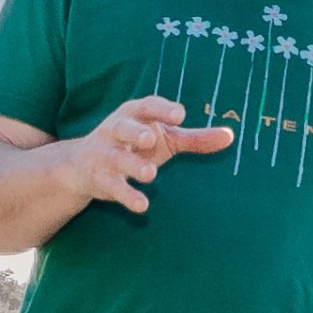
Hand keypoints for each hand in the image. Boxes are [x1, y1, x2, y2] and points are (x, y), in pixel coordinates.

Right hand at [73, 96, 229, 213]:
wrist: (82, 166)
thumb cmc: (134, 145)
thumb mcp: (164, 139)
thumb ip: (195, 138)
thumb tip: (230, 136)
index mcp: (133, 115)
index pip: (146, 106)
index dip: (161, 109)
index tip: (180, 115)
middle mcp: (115, 131)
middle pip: (123, 128)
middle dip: (136, 133)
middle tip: (150, 138)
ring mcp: (105, 155)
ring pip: (117, 159)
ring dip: (132, 165)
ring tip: (149, 174)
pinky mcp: (100, 179)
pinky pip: (113, 187)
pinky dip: (127, 196)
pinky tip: (142, 205)